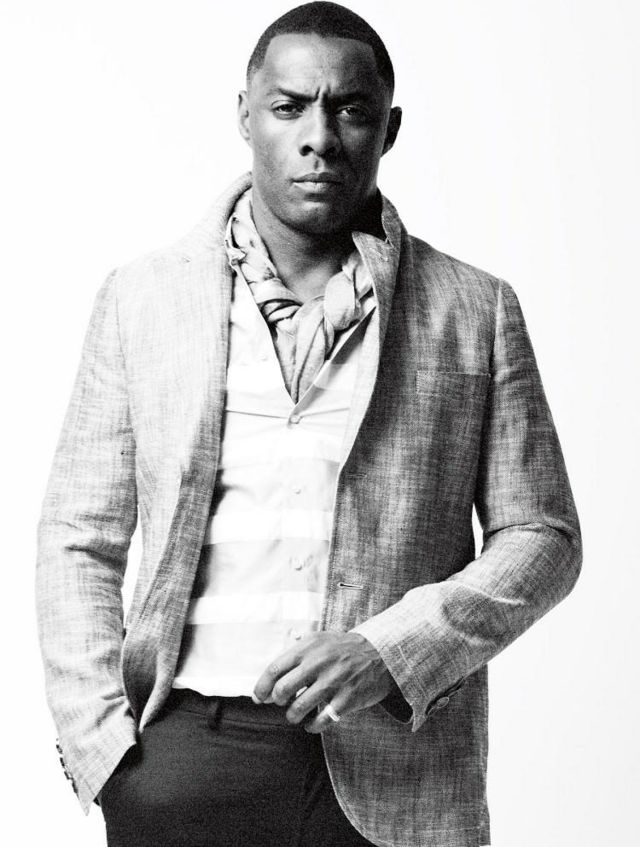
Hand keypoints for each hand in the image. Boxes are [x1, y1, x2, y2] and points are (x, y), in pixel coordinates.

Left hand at [252, 631, 393, 732]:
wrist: (381, 652)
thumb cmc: (343, 648)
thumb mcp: (318, 639)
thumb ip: (294, 652)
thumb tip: (270, 677)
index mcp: (308, 647)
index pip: (274, 669)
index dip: (262, 687)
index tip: (259, 697)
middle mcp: (318, 663)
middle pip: (283, 690)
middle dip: (278, 701)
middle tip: (282, 703)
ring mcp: (334, 681)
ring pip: (299, 707)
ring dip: (293, 715)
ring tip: (296, 714)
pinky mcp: (347, 699)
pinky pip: (321, 720)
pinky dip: (312, 726)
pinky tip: (312, 723)